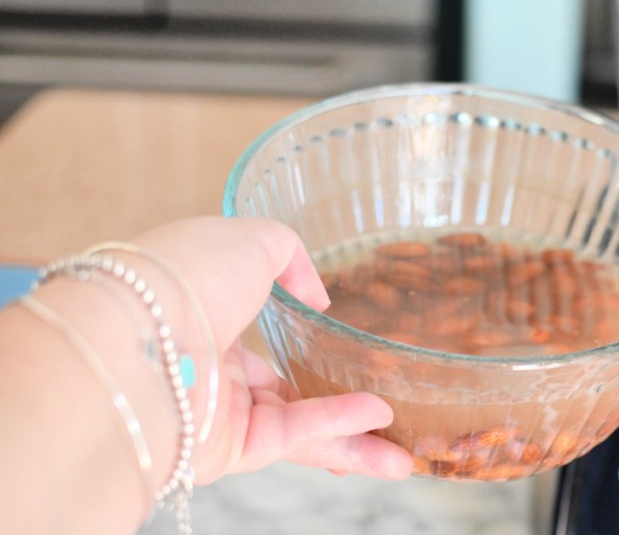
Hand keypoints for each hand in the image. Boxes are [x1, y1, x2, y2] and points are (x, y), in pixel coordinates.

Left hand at [129, 216, 412, 483]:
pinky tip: (379, 419)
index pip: (252, 333)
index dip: (295, 339)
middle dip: (334, 403)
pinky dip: (338, 427)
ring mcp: (220, 410)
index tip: (335, 341)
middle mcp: (210, 365)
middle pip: (285, 390)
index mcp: (203, 313)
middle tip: (383, 411)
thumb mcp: (249, 238)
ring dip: (353, 439)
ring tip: (402, 454)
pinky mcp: (227, 447)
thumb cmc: (186, 275)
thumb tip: (316, 297)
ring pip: (299, 427)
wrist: (140, 337)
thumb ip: (291, 255)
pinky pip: (294, 436)